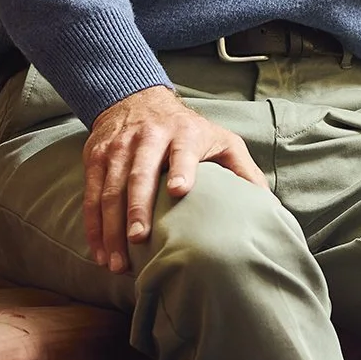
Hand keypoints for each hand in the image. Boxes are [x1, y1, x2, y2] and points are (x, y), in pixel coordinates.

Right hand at [83, 85, 268, 271]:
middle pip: (140, 173)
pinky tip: (100, 252)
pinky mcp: (96, 157)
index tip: (179, 190)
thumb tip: (269, 206)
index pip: (183, 151)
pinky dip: (93, 226)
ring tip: (116, 261)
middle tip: (139, 240)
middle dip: (137, 208)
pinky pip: (91, 194)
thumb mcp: (221, 140)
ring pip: (110, 189)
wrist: (136, 98)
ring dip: (111, 227)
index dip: (182, 169)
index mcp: (183, 133)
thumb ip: (243, 170)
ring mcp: (119, 147)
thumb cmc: (188, 129)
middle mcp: (148, 138)